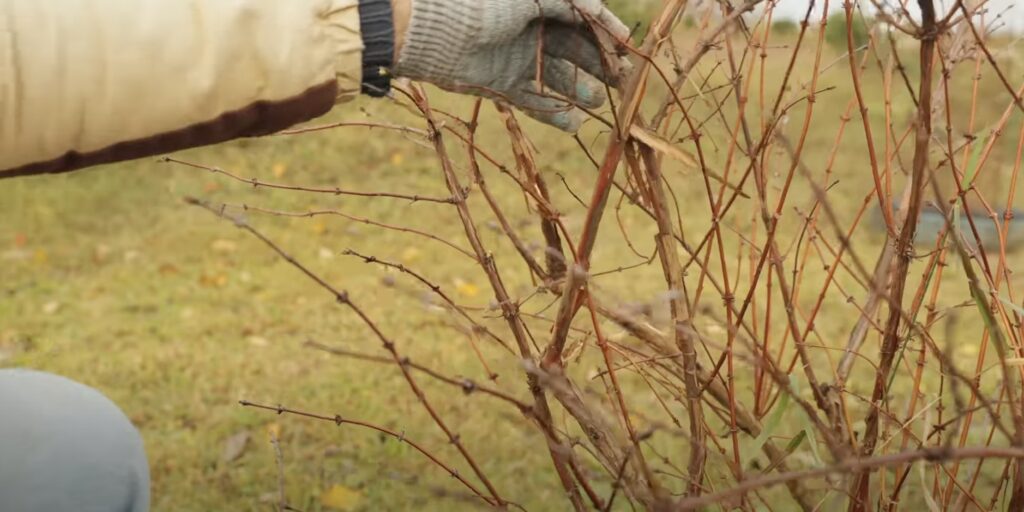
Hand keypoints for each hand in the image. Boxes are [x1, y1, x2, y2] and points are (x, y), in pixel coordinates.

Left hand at [390, 0, 629, 131]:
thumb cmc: (481, 5)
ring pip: (559, 78)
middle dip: (600, 65)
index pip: (583, 19)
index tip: (628, 49)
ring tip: (598, 102)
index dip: (607, 33)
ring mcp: (519, 60)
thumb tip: (600, 9)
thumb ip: (567, 1)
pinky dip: (555, 114)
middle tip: (622, 83)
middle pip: (576, 50)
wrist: (433, 34)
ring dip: (581, 90)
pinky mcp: (504, 86)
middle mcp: (532, 32)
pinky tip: (575, 123)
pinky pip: (536, 102)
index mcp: (540, 5)